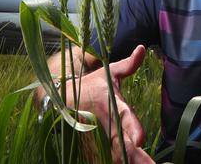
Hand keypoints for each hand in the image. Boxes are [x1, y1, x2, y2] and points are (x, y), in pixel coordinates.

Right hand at [66, 45, 153, 163]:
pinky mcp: (91, 145)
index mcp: (109, 103)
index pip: (123, 117)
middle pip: (121, 144)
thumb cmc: (91, 85)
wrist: (58, 98)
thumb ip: (128, 65)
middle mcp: (103, 122)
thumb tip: (142, 48)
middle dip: (135, 157)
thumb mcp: (108, 73)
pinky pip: (105, 158)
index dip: (131, 129)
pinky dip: (119, 162)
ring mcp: (95, 136)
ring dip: (129, 162)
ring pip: (114, 155)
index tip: (140, 140)